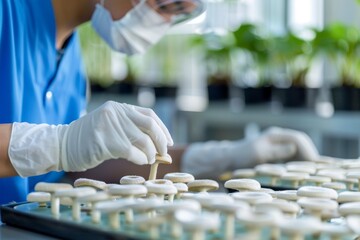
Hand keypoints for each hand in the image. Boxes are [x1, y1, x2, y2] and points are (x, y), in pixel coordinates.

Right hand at [9, 101, 172, 176]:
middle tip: (164, 152)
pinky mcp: (106, 142)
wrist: (61, 144)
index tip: (169, 141)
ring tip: (150, 159)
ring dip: (151, 153)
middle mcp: (117, 113)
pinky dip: (141, 158)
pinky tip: (140, 161)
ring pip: (143, 140)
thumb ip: (129, 129)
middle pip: (150, 125)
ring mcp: (111, 126)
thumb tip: (156, 144)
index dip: (163, 128)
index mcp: (119, 107)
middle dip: (162, 140)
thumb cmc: (88, 140)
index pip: (149, 114)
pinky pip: (132, 152)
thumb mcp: (110, 126)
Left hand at [182, 127, 318, 178]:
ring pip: (296, 151)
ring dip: (303, 160)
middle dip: (309, 155)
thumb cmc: (241, 156)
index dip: (308, 150)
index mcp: (275, 135)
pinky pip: (290, 157)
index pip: (298, 139)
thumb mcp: (259, 154)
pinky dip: (296, 164)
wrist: (228, 159)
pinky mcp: (273, 154)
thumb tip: (294, 148)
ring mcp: (275, 145)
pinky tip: (299, 174)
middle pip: (299, 144)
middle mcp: (277, 138)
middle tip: (317, 170)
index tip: (314, 163)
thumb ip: (276, 150)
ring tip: (311, 173)